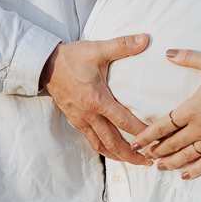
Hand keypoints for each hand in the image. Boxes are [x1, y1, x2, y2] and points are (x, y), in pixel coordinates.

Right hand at [41, 35, 151, 165]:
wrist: (45, 64)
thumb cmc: (72, 57)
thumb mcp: (98, 49)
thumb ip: (122, 45)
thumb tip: (145, 38)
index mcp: (97, 99)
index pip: (123, 121)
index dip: (141, 133)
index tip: (155, 141)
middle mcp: (89, 114)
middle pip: (112, 142)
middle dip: (131, 156)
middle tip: (147, 162)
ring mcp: (80, 119)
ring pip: (100, 145)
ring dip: (116, 156)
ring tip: (131, 162)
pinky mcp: (74, 119)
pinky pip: (90, 139)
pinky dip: (103, 148)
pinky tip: (110, 149)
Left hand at [131, 49, 200, 179]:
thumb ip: (188, 57)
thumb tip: (168, 52)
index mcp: (191, 110)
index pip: (162, 126)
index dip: (147, 135)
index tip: (135, 142)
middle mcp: (198, 129)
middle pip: (171, 144)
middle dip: (155, 151)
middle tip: (143, 156)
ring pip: (186, 156)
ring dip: (170, 162)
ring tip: (158, 167)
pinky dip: (194, 170)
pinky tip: (185, 175)